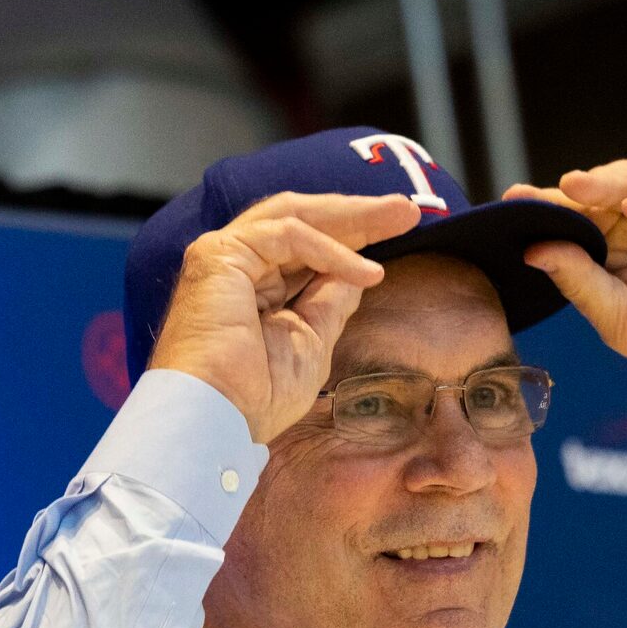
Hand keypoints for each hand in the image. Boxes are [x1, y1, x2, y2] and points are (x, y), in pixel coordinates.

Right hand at [144, 192, 422, 442]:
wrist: (217, 417)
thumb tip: (358, 273)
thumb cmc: (255, 395)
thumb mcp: (312, 342)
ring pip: (295, 216)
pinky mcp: (220, 254)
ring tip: (400, 218)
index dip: (353, 236)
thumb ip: (330, 303)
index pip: (306, 246)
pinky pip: (287, 234)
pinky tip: (363, 271)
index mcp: (252, 287)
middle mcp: (235, 265)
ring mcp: (222, 255)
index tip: (402, 229)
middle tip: (409, 211)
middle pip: (302, 220)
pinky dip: (330, 249)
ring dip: (351, 217)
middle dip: (358, 215)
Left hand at [508, 161, 626, 414]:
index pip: (567, 227)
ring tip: (581, 189)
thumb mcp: (622, 321)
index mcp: (609, 257)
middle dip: (563, 193)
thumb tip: (533, 251)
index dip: (539, 213)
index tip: (507, 203)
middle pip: (592, 196)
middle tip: (533, 193)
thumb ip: (582, 284)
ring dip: (604, 181)